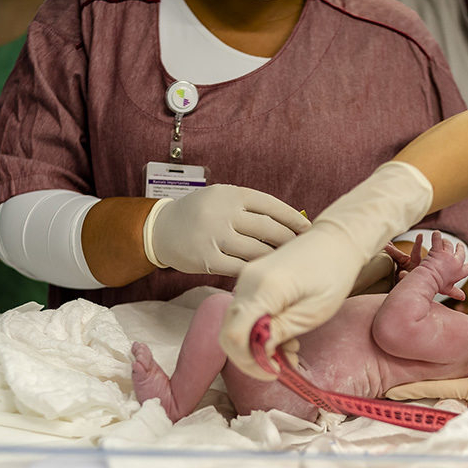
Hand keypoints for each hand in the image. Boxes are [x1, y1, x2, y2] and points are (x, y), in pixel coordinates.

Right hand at [143, 185, 310, 275]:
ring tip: (285, 262)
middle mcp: (223, 213)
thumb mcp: (222, 199)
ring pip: (257, 250)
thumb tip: (290, 221)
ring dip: (274, 258)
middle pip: (268, 229)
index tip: (307, 228)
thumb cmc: (200, 214)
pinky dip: (254, 270)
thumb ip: (250, 208)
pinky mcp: (207, 259)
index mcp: (230, 194)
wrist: (160, 229)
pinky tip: (264, 272)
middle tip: (301, 249)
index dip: (293, 218)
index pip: (271, 205)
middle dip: (289, 240)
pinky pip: (240, 267)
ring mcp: (214, 237)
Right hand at [221, 162, 434, 378]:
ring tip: (290, 349)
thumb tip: (257, 351)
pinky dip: (258, 331)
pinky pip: (244, 313)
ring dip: (257, 345)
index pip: (235, 336)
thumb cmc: (333, 274)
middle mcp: (246, 282)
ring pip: (235, 325)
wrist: (336, 240)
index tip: (275, 371)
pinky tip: (283, 335)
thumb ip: (280, 332)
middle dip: (253, 358)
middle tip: (283, 365)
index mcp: (264, 288)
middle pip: (229, 333)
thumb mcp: (313, 312)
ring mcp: (245, 280)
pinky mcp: (250, 281)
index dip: (250, 362)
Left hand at [385, 316, 467, 456]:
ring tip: (422, 394)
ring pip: (457, 404)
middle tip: (398, 391)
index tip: (389, 391)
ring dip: (441, 400)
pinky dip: (462, 406)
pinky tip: (466, 402)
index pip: (436, 389)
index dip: (411, 389)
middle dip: (422, 394)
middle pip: (443, 397)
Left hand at [411, 231, 467, 300]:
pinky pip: (438, 240)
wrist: (428, 281)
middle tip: (459, 244)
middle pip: (461, 252)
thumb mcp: (448, 290)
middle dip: (460, 247)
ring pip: (449, 244)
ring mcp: (447, 255)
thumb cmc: (437, 286)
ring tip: (444, 240)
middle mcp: (456, 262)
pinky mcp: (438, 251)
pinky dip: (436, 235)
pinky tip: (436, 233)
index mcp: (459, 272)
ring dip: (446, 242)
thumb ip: (456, 292)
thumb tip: (463, 297)